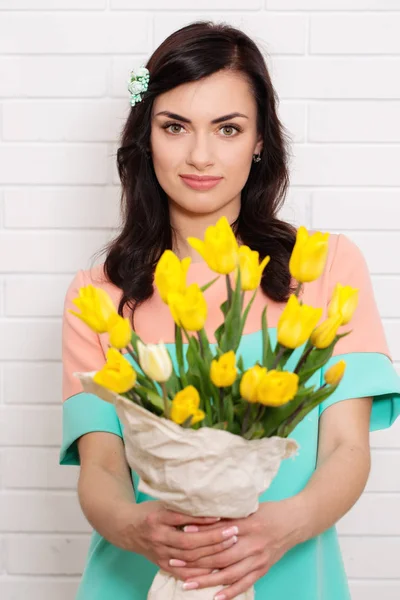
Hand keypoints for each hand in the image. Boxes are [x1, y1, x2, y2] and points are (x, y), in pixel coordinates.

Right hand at [119, 501, 239, 581]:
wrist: (126, 528)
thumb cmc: (149, 511)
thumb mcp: (162, 503)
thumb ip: (181, 506)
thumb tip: (209, 502)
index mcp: (157, 518)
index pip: (183, 519)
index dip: (203, 519)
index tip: (221, 516)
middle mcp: (158, 537)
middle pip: (188, 542)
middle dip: (213, 539)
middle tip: (233, 532)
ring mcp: (159, 553)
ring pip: (188, 558)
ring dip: (211, 554)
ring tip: (230, 546)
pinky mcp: (161, 564)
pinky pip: (183, 572)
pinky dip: (199, 572)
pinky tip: (215, 567)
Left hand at [181, 497, 304, 598]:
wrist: (295, 522)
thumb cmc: (268, 511)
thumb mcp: (248, 507)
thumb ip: (227, 514)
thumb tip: (200, 515)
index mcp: (247, 524)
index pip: (218, 533)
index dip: (199, 536)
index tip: (180, 538)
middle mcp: (252, 543)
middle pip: (220, 556)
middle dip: (195, 562)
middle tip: (174, 563)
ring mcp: (258, 558)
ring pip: (229, 573)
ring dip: (206, 580)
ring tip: (186, 584)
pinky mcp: (263, 568)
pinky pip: (244, 583)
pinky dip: (230, 592)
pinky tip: (215, 597)